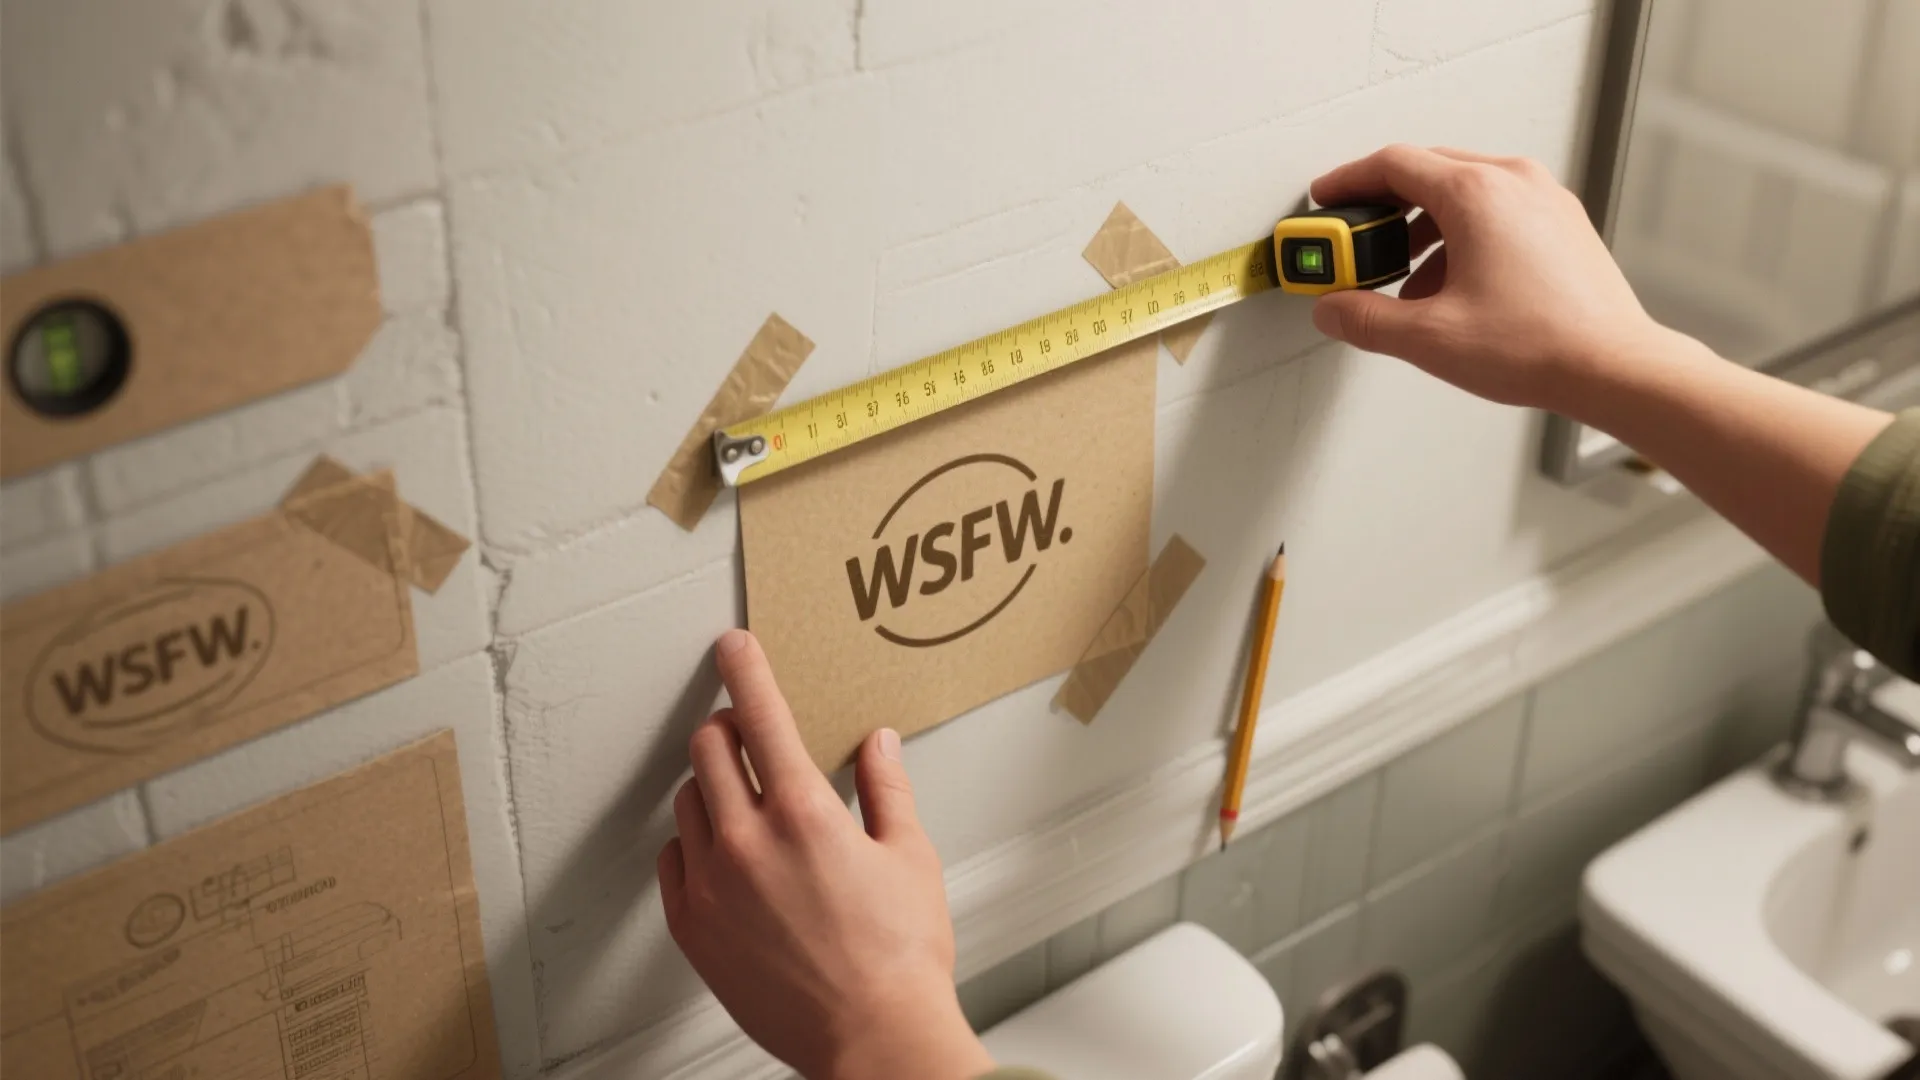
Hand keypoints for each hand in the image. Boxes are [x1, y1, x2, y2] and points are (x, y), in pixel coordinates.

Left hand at [657, 629, 993, 1079]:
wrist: (872, 1039)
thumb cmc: (899, 959)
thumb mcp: (911, 857)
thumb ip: (888, 789)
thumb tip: (877, 744)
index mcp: (804, 814)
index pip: (761, 715)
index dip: (744, 669)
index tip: (733, 647)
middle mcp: (747, 842)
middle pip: (708, 747)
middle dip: (730, 731)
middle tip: (753, 740)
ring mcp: (711, 886)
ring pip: (687, 800)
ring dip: (712, 787)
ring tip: (750, 810)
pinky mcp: (692, 928)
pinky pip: (671, 860)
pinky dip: (693, 845)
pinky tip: (727, 859)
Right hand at [1308, 144, 1667, 409]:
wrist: (1614, 367)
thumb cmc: (1538, 345)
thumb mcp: (1427, 337)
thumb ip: (1365, 319)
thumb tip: (1334, 310)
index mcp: (1475, 193)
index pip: (1393, 164)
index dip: (1348, 182)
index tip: (1326, 199)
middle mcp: (1514, 182)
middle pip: (1428, 170)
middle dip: (1383, 207)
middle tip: (1356, 243)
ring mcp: (1544, 200)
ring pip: (1464, 192)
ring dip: (1422, 228)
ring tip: (1403, 278)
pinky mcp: (1563, 224)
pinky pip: (1496, 211)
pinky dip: (1461, 236)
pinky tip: (1451, 287)